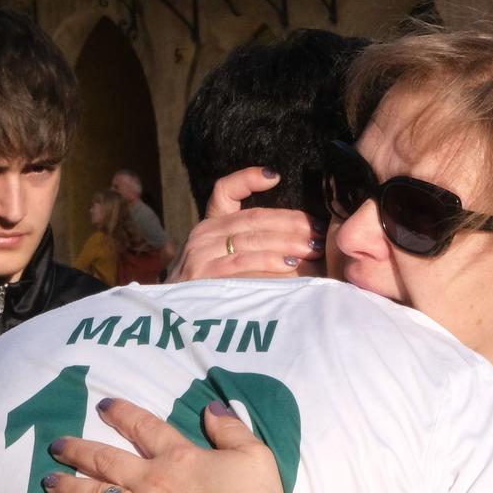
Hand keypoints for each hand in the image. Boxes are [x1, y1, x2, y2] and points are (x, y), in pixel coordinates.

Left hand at [44, 397, 286, 492]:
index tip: (102, 406)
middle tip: (56, 446)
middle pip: (104, 460)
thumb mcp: (252, 452)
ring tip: (48, 482)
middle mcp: (150, 482)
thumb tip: (211, 407)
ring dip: (67, 487)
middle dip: (76, 450)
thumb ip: (229, 427)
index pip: (142, 427)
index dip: (120, 414)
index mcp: (176, 456)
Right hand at [170, 167, 321, 280]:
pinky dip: (270, 262)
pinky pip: (243, 263)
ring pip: (253, 239)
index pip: (225, 190)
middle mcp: (204, 232)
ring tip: (313, 249)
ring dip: (287, 243)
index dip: (248, 178)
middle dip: (291, 223)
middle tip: (319, 231)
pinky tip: (291, 266)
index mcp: (211, 224)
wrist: (172, 315)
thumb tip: (301, 237)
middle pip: (255, 218)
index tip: (275, 176)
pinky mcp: (204, 273)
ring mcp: (201, 252)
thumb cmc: (209, 288)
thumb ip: (252, 242)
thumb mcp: (224, 258)